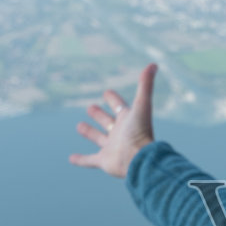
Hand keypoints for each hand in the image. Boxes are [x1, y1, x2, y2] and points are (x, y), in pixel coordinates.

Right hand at [69, 63, 156, 179]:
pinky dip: (80, 160)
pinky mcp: (104, 161)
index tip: (106, 92)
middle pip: (108, 122)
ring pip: (99, 139)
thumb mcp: (142, 104)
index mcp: (128, 120)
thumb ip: (146, 84)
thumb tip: (154, 63)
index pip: (119, 106)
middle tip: (90, 107)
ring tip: (79, 126)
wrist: (139, 159)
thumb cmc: (140, 131)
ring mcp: (111, 148)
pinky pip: (90, 160)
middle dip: (100, 115)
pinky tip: (70, 158)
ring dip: (90, 133)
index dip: (113, 99)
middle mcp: (120, 134)